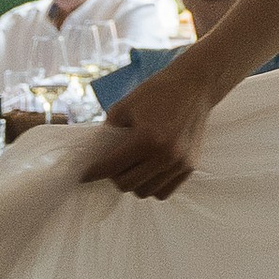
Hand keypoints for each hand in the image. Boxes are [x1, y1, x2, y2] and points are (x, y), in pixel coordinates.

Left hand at [82, 57, 213, 198]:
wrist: (194, 86)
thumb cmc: (157, 92)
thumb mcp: (124, 106)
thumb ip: (108, 132)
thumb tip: (96, 156)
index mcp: (147, 138)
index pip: (111, 167)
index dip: (93, 172)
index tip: (84, 175)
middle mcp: (165, 155)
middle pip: (127, 185)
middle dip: (114, 177)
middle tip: (111, 165)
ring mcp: (180, 164)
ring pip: (146, 192)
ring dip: (134, 183)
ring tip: (131, 167)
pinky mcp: (190, 167)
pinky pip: (164, 192)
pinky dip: (152, 186)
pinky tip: (148, 170)